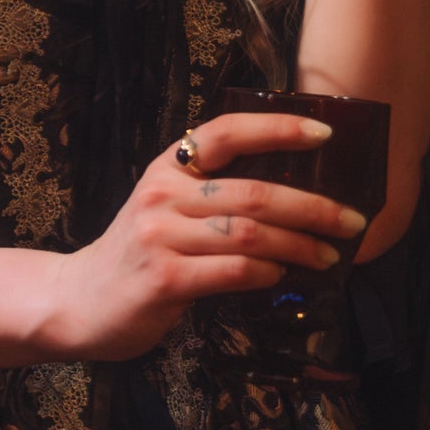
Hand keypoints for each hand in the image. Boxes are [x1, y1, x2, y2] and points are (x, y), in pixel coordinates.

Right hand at [37, 111, 368, 361]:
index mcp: (168, 169)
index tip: (326, 134)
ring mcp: (160, 237)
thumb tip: (296, 199)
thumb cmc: (138, 255)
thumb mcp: (166, 209)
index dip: (279, 128)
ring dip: (299, 246)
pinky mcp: (163, 279)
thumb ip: (214, 196)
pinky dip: (266, 274)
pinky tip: (280, 277)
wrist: (78, 301)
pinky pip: (232, 271)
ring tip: (327, 257)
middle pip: (254, 192)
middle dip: (313, 208)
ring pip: (250, 234)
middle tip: (351, 222)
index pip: (227, 133)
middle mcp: (162, 195)